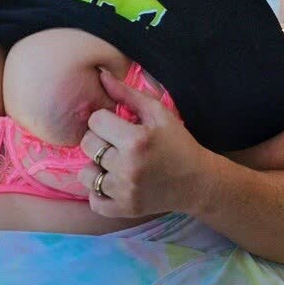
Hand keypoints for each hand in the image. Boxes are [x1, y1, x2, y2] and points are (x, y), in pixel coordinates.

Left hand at [78, 67, 213, 217]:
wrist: (198, 182)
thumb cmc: (178, 143)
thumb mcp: (158, 113)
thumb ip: (127, 93)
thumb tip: (101, 75)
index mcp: (136, 140)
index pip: (95, 121)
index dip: (105, 119)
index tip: (119, 125)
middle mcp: (127, 167)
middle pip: (88, 145)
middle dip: (99, 140)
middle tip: (116, 143)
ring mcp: (125, 191)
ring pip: (86, 174)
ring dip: (96, 167)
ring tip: (114, 164)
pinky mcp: (125, 209)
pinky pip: (93, 201)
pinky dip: (99, 192)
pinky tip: (113, 183)